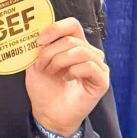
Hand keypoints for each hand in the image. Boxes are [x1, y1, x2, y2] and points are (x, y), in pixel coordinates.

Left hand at [25, 17, 109, 137]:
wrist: (48, 113)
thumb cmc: (44, 88)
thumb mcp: (35, 62)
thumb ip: (38, 46)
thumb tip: (34, 29)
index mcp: (74, 45)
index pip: (72, 25)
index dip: (55, 28)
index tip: (39, 40)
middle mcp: (89, 53)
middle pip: (72, 39)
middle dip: (51, 51)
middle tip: (41, 65)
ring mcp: (97, 66)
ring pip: (81, 51)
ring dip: (59, 61)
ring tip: (51, 72)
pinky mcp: (102, 81)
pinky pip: (90, 66)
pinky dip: (73, 71)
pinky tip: (66, 78)